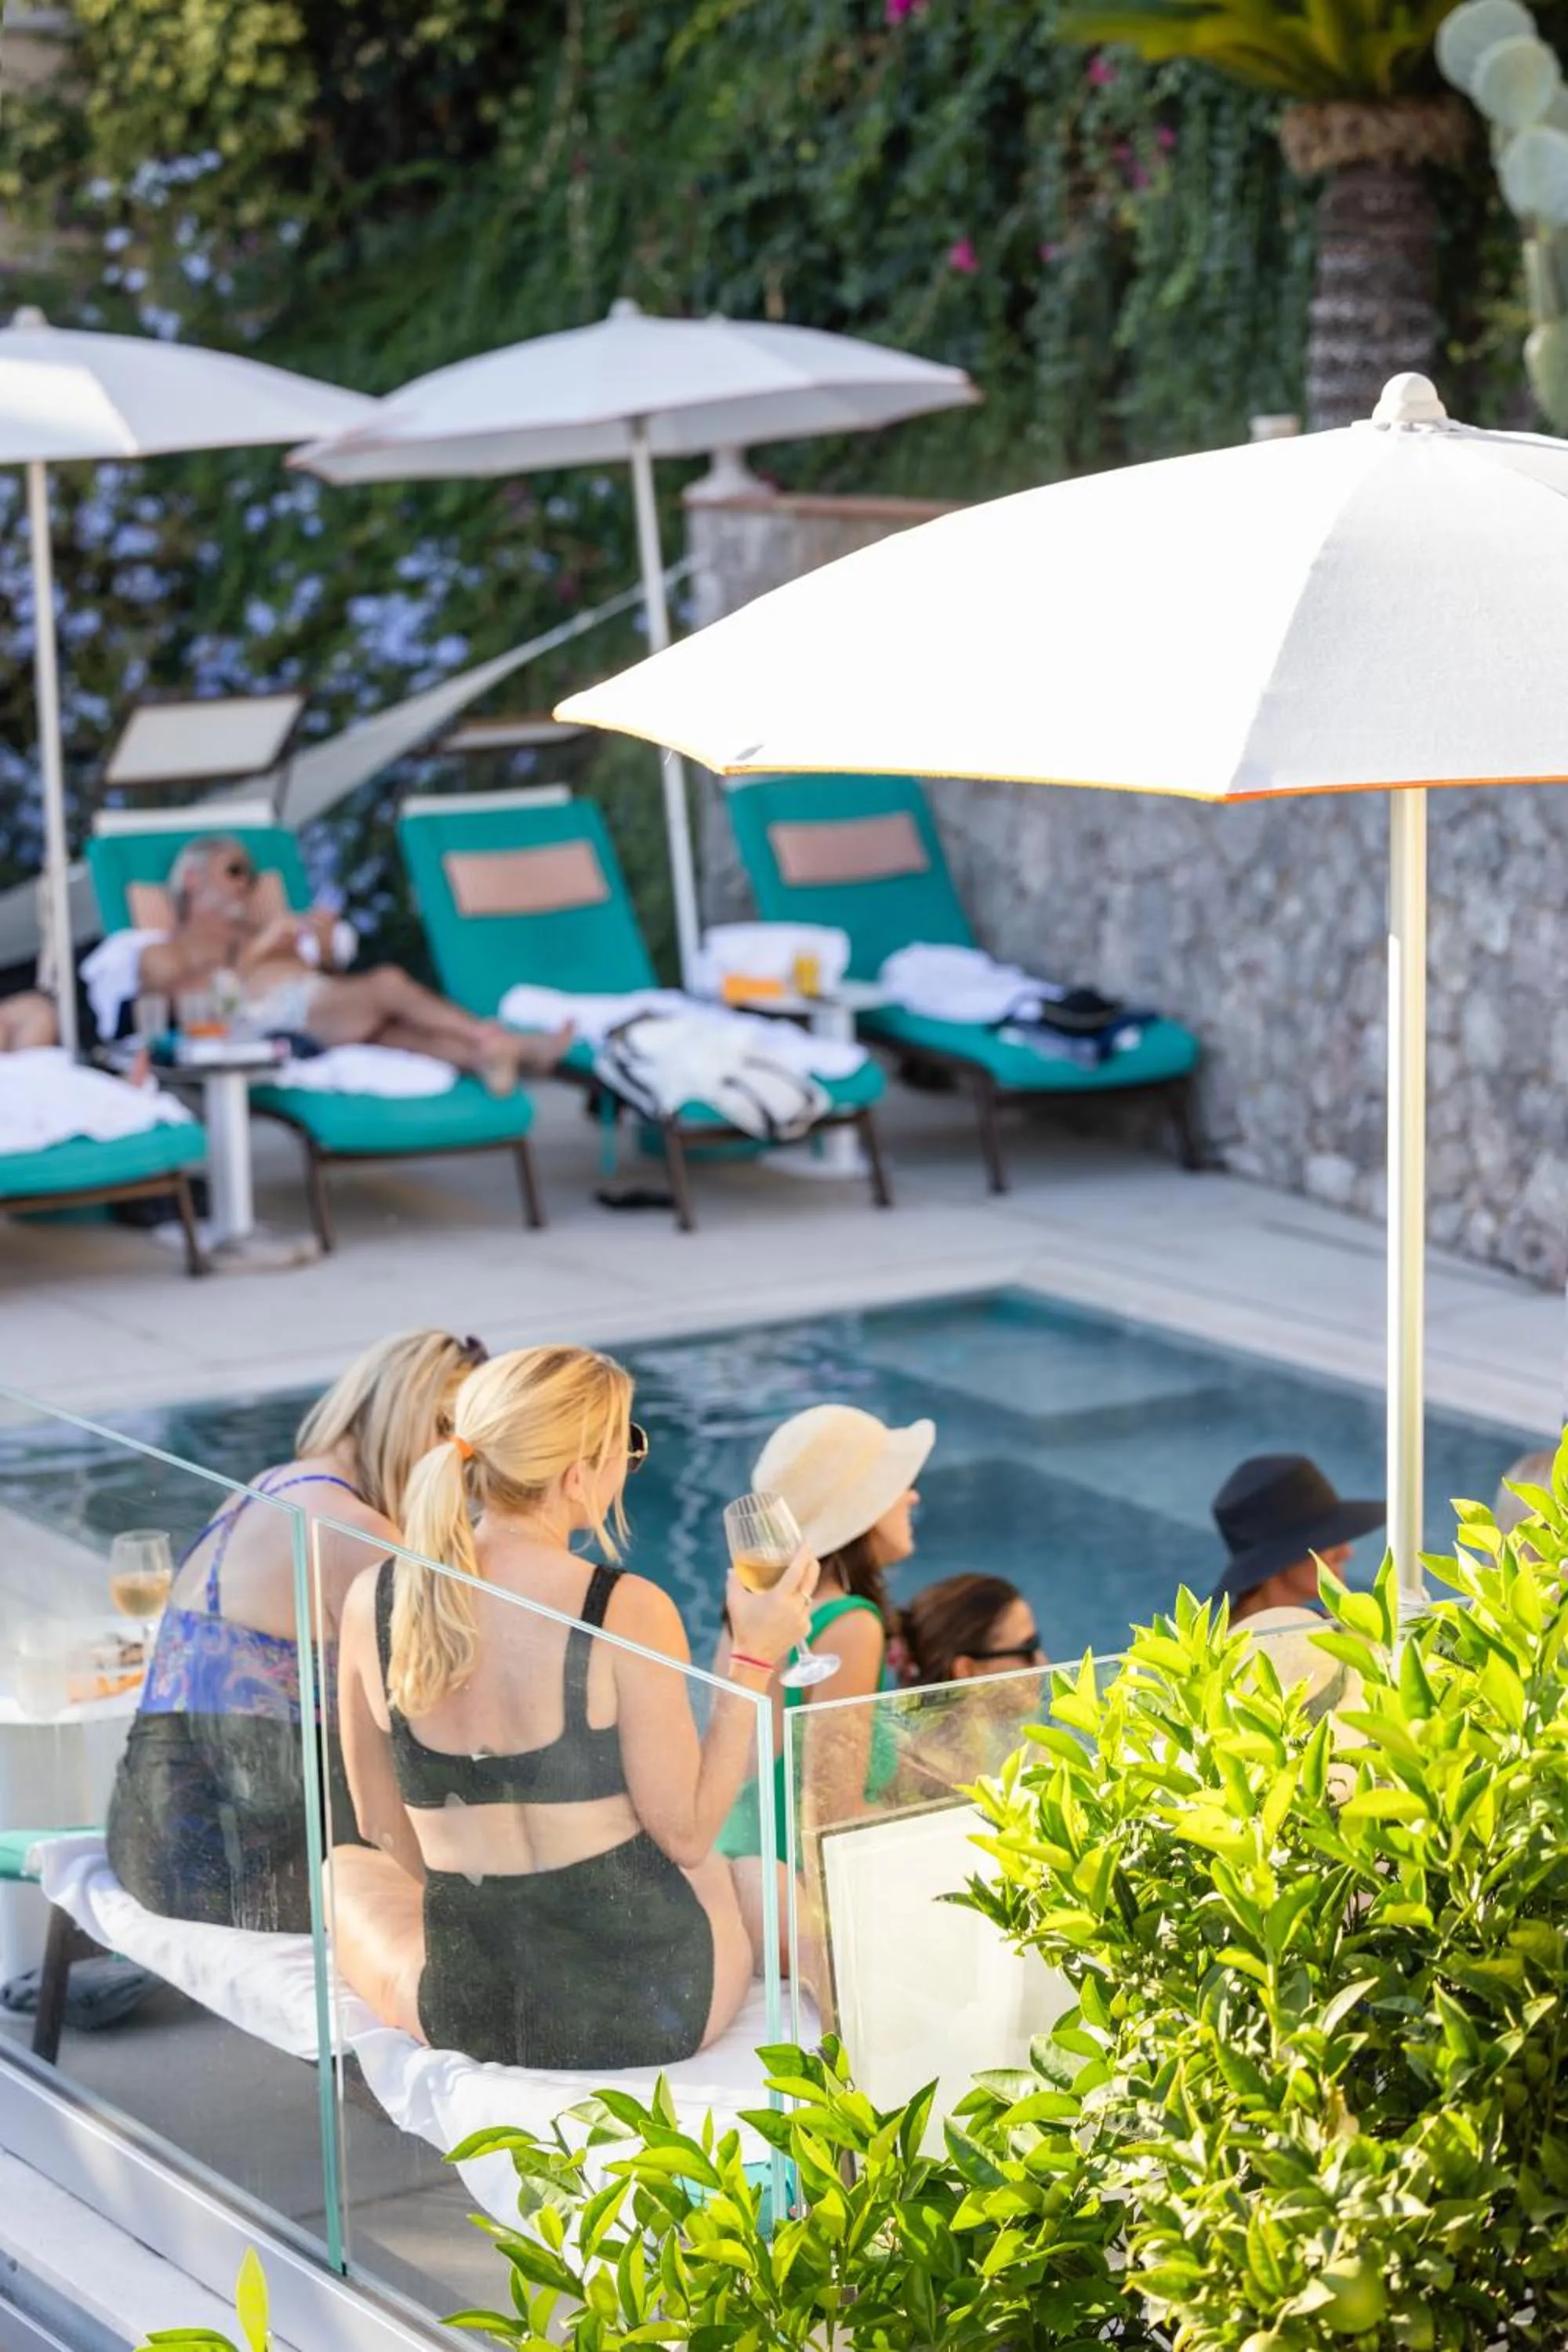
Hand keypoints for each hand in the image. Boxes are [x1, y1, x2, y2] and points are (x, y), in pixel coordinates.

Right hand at [725, 1543, 818, 1669]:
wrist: (754, 1658)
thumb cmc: (744, 1627)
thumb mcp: (735, 1601)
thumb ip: (734, 1581)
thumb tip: (732, 1568)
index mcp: (781, 1597)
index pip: (798, 1570)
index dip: (803, 1554)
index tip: (805, 1543)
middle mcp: (796, 1606)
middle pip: (811, 1579)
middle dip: (811, 1563)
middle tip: (808, 1553)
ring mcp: (803, 1618)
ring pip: (809, 1595)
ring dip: (805, 1584)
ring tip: (799, 1576)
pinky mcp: (805, 1629)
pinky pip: (807, 1609)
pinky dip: (801, 1602)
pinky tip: (792, 1601)